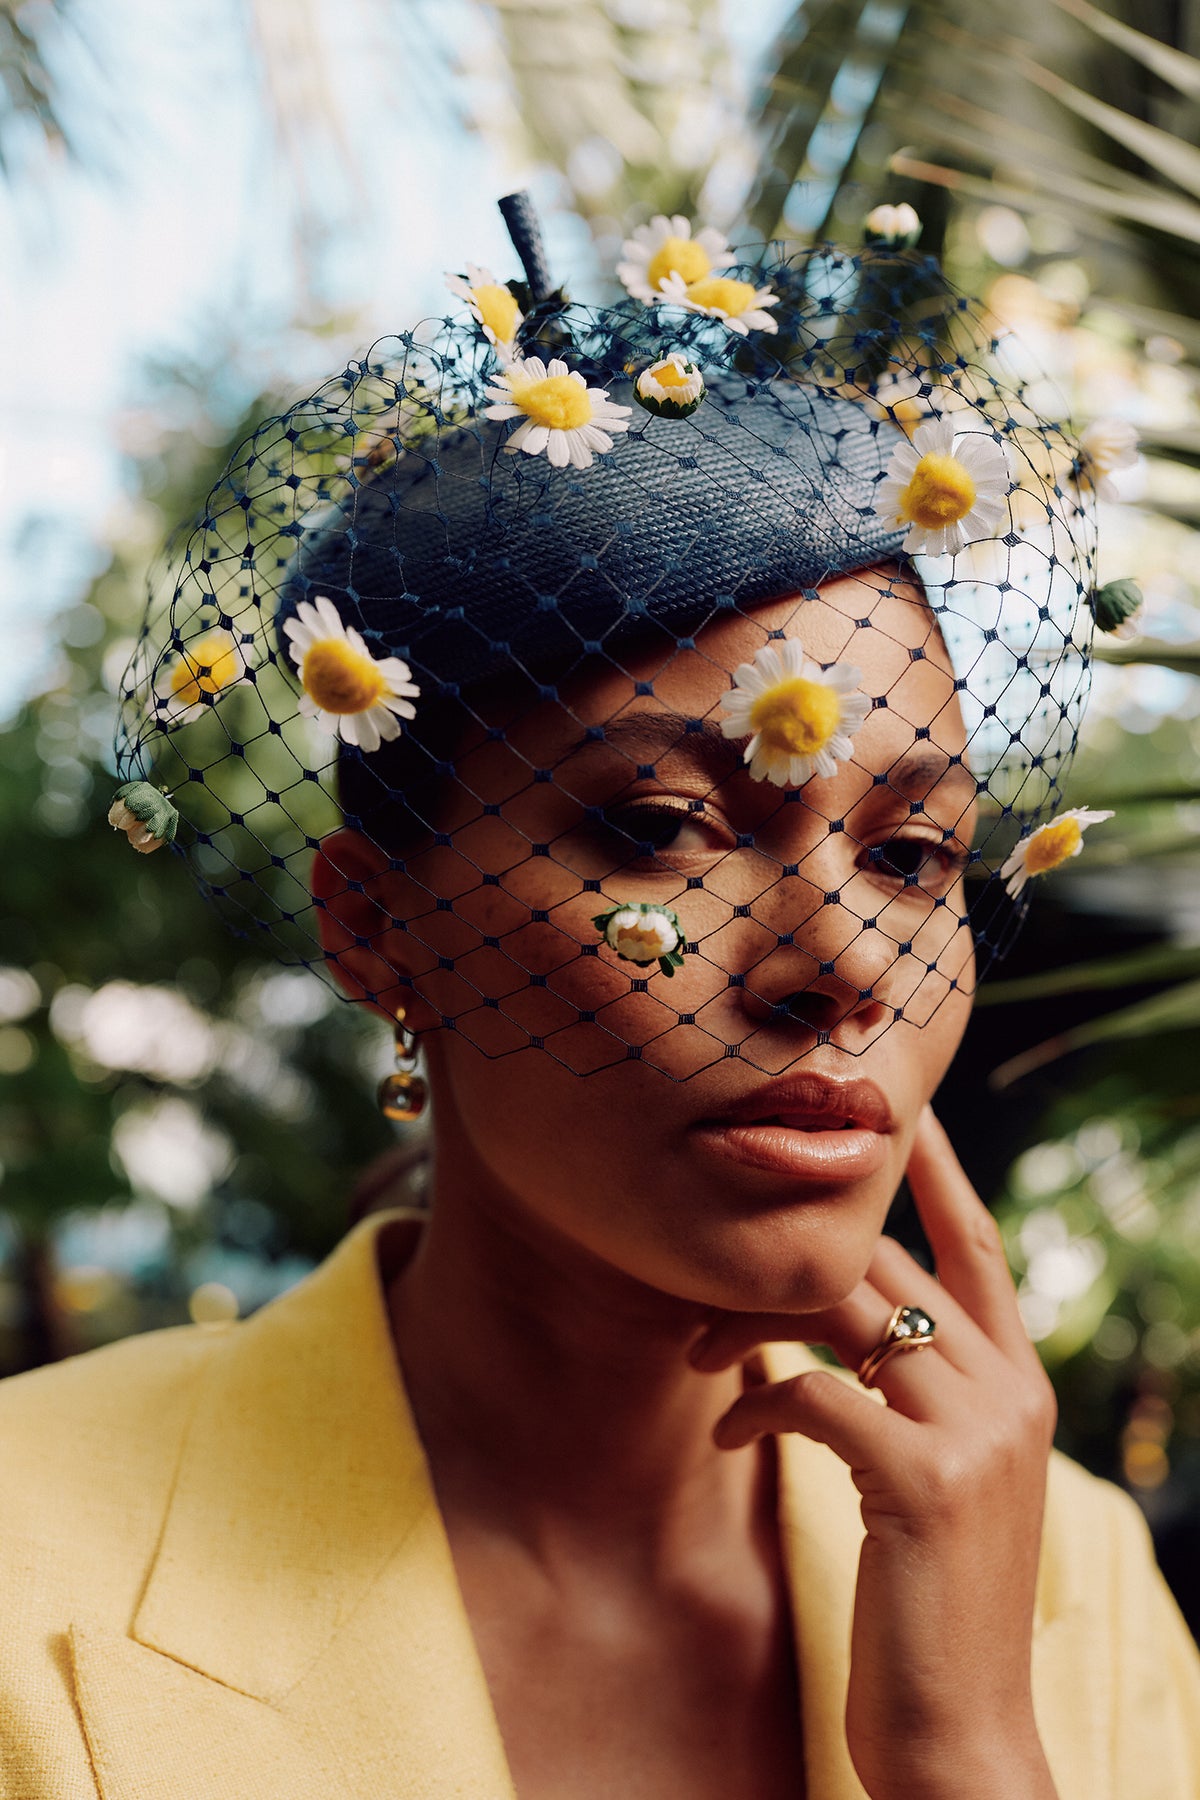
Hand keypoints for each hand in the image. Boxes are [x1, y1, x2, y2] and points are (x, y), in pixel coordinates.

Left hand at [690, 1106, 1059, 1799]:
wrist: (961, 1730)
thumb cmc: (930, 1601)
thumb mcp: (939, 1478)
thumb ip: (912, 1395)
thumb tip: (827, 1328)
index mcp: (1020, 1384)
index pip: (978, 1246)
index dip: (937, 1173)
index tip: (898, 1108)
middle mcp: (1011, 1391)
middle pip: (883, 1266)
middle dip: (782, 1263)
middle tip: (702, 1287)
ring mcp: (976, 1433)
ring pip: (841, 1312)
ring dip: (750, 1324)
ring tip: (700, 1359)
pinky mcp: (925, 1480)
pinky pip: (814, 1392)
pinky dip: (754, 1403)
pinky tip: (727, 1433)